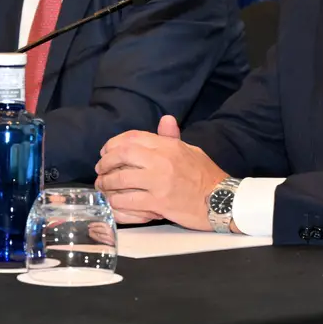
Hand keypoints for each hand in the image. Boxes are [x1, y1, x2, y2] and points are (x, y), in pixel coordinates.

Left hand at [95, 115, 228, 231]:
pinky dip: (115, 204)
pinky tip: (112, 204)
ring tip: (103, 187)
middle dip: (105, 163)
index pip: (132, 138)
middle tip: (100, 169)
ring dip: (106, 185)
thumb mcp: (190, 150)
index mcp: (168, 146)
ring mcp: (158, 183)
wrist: (222, 201)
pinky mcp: (158, 204)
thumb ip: (172, 137)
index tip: (105, 151)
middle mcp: (161, 161)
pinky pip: (127, 203)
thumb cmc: (206, 175)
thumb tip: (165, 119)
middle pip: (122, 156)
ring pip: (120, 181)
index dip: (113, 144)